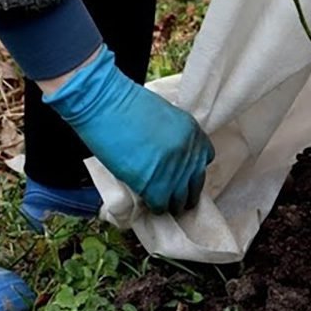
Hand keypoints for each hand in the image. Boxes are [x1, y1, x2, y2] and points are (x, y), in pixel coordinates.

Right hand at [43, 46, 214, 214]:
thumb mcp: (164, 115)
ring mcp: (174, 171)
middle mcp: (189, 153)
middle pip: (195, 185)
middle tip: (171, 194)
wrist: (105, 103)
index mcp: (193, 132)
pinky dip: (153, 207)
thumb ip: (173, 136)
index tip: (181, 174)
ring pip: (179, 200)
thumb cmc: (126, 104)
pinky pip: (160, 205)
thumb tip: (169, 155)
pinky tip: (146, 202)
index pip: (205, 160)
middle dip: (184, 191)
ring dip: (169, 202)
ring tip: (159, 202)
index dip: (191, 169)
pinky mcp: (155, 185)